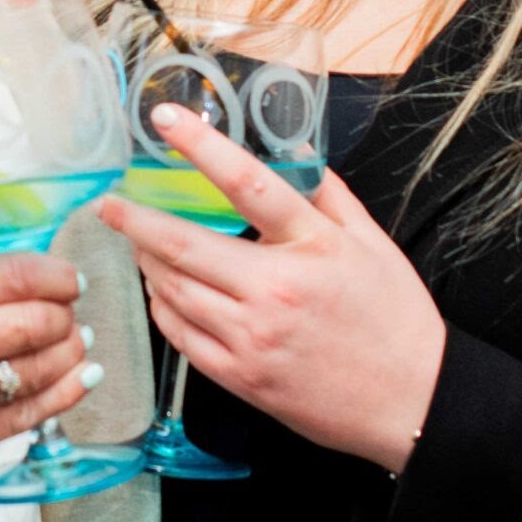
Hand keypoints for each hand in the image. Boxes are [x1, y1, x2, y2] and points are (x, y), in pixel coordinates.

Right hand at [0, 253, 98, 521]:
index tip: (69, 279)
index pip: (11, 275)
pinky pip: (23, 417)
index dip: (56, 276)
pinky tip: (71, 385)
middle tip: (73, 317)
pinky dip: (59, 398)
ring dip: (69, 356)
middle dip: (67, 317)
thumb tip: (16, 291)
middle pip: (35, 320)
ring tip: (75, 348)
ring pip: (36, 369)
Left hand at [98, 104, 444, 473]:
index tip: (164, 119)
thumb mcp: (374, 244)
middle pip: (184, 245)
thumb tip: (295, 151)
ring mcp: (253, 338)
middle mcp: (275, 291)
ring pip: (174, 291)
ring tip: (138, 244)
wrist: (413, 402)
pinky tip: (162, 291)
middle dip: (135, 220)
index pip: (246, 183)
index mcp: (313, 247)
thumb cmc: (396, 320)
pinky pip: (181, 336)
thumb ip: (329, 195)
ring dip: (147, 263)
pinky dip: (163, 308)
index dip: (201, 145)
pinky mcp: (241, 377)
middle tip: (108, 204)